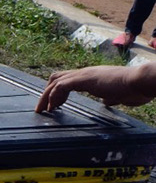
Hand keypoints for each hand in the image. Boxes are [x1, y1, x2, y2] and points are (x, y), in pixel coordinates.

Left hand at [37, 65, 155, 111]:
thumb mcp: (118, 95)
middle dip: (46, 93)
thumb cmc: (134, 89)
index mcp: (92, 76)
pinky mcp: (85, 79)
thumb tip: (107, 102)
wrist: (141, 80)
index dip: (57, 92)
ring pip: (56, 80)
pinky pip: (61, 85)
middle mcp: (86, 73)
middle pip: (57, 77)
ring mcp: (85, 74)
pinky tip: (53, 107)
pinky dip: (54, 96)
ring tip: (43, 110)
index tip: (53, 106)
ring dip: (46, 95)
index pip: (68, 79)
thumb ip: (111, 97)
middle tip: (42, 108)